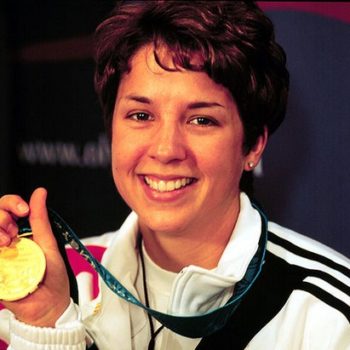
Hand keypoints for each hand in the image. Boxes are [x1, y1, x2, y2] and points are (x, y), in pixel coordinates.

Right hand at [0, 188, 69, 326]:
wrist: (50, 305)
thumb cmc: (51, 276)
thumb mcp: (48, 243)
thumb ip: (40, 219)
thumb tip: (40, 192)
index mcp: (21, 232)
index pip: (6, 208)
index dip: (10, 203)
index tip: (23, 210)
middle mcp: (6, 241)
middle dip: (1, 216)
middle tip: (13, 229)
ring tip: (7, 241)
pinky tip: (1, 249)